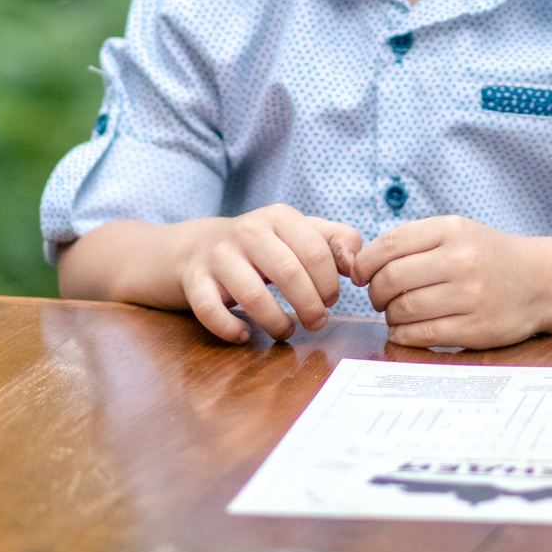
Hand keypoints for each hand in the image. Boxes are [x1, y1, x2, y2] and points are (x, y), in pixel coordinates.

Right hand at [180, 206, 362, 341]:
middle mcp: (246, 231)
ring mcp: (217, 256)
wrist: (201, 247)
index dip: (330, 283)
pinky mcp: (195, 281)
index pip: (315, 251)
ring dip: (276, 323)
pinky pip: (210, 311)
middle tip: (317, 322)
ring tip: (286, 332)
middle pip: (288, 273)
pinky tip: (245, 335)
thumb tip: (357, 265)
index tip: (331, 300)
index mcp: (278, 216)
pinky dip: (230, 329)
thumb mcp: (301, 233)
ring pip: (252, 295)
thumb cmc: (266, 246)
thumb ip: (337, 241)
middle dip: (310, 306)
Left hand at [354, 216, 545, 350]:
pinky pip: (421, 335)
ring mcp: (471, 296)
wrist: (540, 281)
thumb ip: (412, 242)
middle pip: (391, 279)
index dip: (364, 263)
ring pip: (403, 310)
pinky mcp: (476, 329)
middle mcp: (462, 260)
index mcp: (452, 230)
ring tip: (395, 313)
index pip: (389, 245)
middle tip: (378, 297)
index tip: (360, 275)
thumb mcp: (457, 232)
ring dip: (389, 315)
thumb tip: (360, 265)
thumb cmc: (487, 256)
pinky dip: (402, 335)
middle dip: (374, 292)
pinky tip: (404, 330)